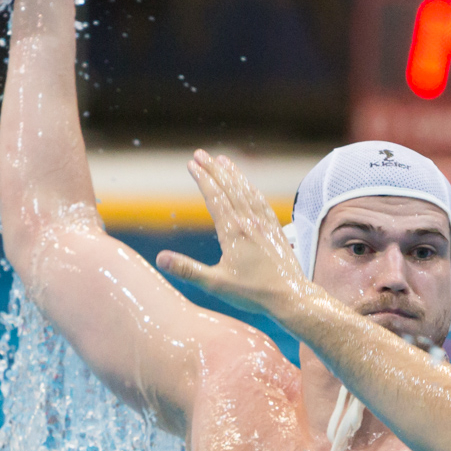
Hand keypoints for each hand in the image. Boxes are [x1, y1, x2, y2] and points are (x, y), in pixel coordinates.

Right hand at [156, 151, 310, 317]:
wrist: (290, 297)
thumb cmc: (253, 293)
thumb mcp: (215, 284)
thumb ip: (187, 270)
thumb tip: (160, 258)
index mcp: (233, 232)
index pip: (215, 198)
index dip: (202, 179)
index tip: (191, 164)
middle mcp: (249, 223)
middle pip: (229, 189)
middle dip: (213, 169)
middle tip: (200, 153)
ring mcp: (264, 225)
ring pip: (246, 192)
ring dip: (233, 175)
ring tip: (223, 161)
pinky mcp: (275, 231)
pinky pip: (261, 203)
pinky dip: (252, 190)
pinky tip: (249, 186)